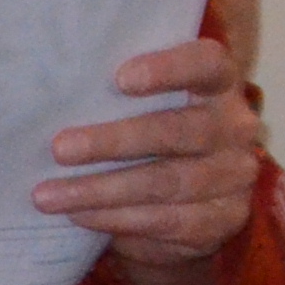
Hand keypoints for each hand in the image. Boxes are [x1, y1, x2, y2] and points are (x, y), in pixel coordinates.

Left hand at [44, 38, 265, 284]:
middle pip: (180, 130)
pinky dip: (114, 218)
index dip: (169, 69)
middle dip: (115, 141)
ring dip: (101, 189)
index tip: (120, 78)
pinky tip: (79, 215)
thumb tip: (49, 95)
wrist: (185, 211)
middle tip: (60, 148)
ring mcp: (235, 176)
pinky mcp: (224, 219)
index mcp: (219, 85)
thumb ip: (119, 96)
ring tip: (48, 194)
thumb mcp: (145, 109)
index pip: (208, 64)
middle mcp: (236, 127)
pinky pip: (164, 220)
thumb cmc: (150, 141)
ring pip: (166, 182)